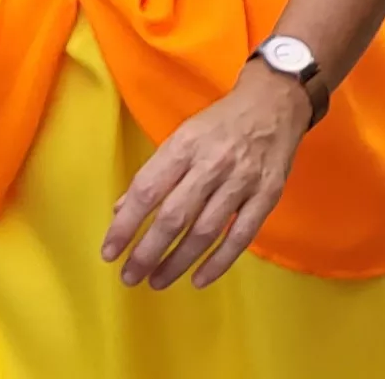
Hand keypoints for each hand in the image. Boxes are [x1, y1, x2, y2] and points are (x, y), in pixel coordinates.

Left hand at [102, 68, 309, 289]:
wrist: (274, 103)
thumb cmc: (220, 123)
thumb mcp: (181, 136)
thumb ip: (154, 173)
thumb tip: (122, 211)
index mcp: (184, 146)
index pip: (147, 190)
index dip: (125, 225)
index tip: (109, 252)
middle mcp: (211, 164)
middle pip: (174, 217)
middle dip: (147, 252)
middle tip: (129, 276)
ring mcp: (242, 182)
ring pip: (205, 232)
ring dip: (177, 262)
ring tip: (157, 281)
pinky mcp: (267, 196)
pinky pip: (240, 236)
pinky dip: (218, 262)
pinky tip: (198, 280)